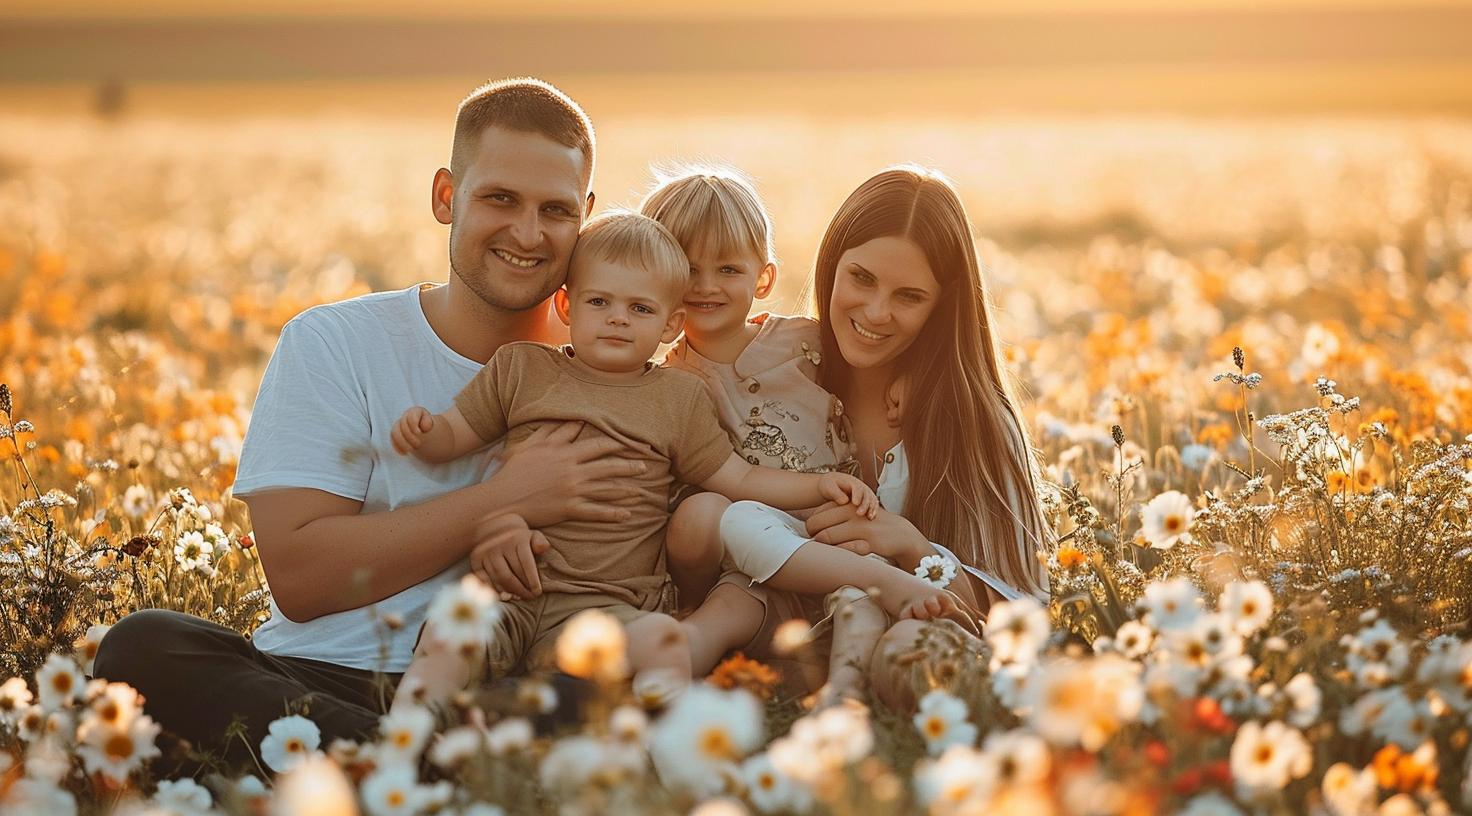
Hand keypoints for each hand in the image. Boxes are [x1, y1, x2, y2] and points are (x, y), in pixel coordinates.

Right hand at [391, 407, 434, 453]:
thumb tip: (425, 427)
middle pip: (402, 424)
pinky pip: (393, 440)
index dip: (413, 424)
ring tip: (411, 450)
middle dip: (409, 436)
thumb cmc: (434, 431)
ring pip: (394, 432)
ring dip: (402, 442)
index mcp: (416, 412)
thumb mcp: (435, 427)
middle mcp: (406, 418)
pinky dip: (397, 447)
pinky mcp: (398, 436)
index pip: (411, 415)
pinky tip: (404, 453)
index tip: (420, 433)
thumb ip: (429, 424)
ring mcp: (400, 427)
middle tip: (419, 444)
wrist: (432, 437)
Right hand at [468, 513, 548, 599]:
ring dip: (510, 591)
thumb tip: (543, 548)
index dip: (532, 580)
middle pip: (511, 574)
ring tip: (519, 597)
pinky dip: (495, 588)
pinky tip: (505, 594)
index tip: (537, 592)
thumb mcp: (533, 536)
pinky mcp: (476, 558)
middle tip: (530, 597)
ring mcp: (486, 552)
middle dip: (521, 589)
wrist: (496, 526)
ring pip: (498, 578)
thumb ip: (540, 542)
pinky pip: (485, 578)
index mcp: (516, 539)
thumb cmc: (519, 538)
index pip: (526, 563)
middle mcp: (499, 545)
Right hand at [487, 421, 646, 527]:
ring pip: (606, 488)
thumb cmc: (514, 470)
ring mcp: (572, 490)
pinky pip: (596, 512)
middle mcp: (572, 470)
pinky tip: (627, 515)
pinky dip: (612, 514)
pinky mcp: (569, 509)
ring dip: (626, 490)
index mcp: (564, 453)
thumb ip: (554, 432)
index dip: (618, 444)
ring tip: (640, 491)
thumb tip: (574, 421)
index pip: (597, 445)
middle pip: (608, 466)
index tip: (632, 443)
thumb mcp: (531, 445)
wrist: (502, 499)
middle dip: (628, 465)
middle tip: (645, 466)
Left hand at [805, 502, 924, 563]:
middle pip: (816, 525)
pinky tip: (844, 554)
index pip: (815, 515)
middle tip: (819, 546)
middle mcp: (852, 511)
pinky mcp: (869, 542)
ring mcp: (861, 526)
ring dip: (823, 547)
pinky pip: (843, 549)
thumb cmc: (870, 525)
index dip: (812, 528)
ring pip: (826, 537)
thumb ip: (834, 515)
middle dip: (813, 537)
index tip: (817, 536)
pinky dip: (839, 553)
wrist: (901, 534)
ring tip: (829, 551)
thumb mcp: (854, 513)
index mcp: (846, 503)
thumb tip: (809, 525)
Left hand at [817, 473, 878, 518]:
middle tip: (860, 513)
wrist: (833, 487)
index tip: (855, 503)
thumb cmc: (829, 486)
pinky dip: (873, 512)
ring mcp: (865, 495)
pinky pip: (872, 507)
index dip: (857, 495)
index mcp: (852, 482)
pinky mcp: (866, 503)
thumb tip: (844, 501)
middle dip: (865, 504)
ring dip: (871, 509)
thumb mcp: (829, 487)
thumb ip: (836, 493)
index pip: (857, 488)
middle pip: (867, 495)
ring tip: (869, 517)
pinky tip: (871, 519)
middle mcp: (861, 488)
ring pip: (872, 501)